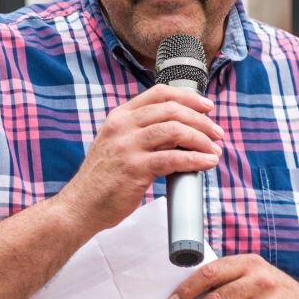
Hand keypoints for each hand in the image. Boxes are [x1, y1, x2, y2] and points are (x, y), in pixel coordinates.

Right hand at [56, 84, 221, 234]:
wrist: (81, 205)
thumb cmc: (104, 179)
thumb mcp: (118, 145)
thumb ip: (143, 133)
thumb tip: (182, 132)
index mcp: (120, 117)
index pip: (159, 94)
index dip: (188, 97)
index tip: (207, 107)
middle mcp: (123, 126)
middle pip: (171, 110)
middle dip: (201, 121)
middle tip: (217, 134)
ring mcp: (127, 147)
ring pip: (175, 131)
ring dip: (201, 139)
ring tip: (214, 150)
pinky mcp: (134, 169)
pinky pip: (173, 159)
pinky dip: (195, 159)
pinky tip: (206, 163)